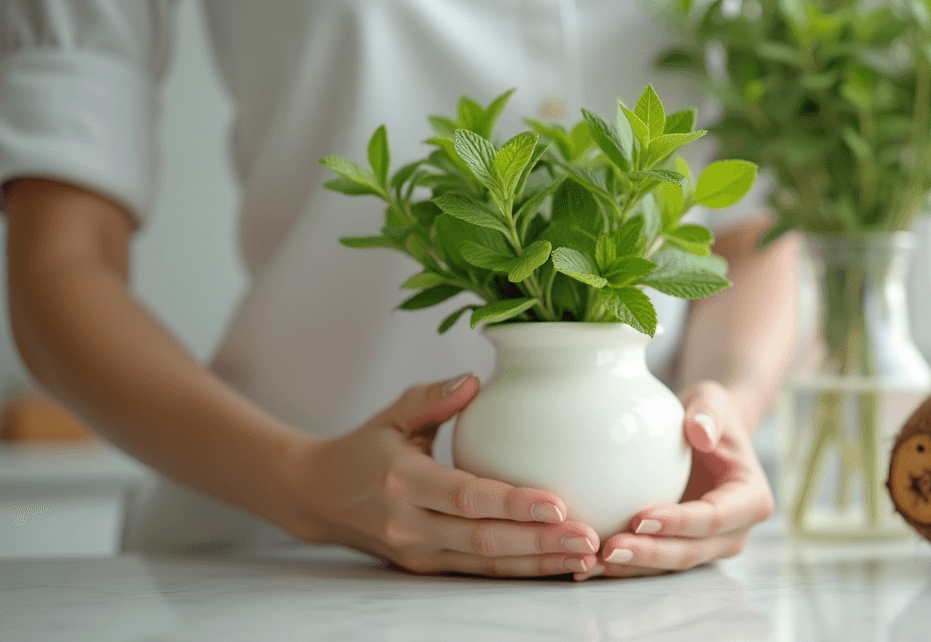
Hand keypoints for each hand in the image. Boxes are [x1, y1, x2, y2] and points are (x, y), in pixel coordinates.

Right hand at [283, 373, 599, 576]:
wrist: (320, 496)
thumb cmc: (367, 447)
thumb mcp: (393, 413)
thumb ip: (433, 398)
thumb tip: (472, 381)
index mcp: (402, 480)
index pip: (465, 496)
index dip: (513, 503)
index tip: (558, 503)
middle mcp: (409, 523)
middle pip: (483, 540)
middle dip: (540, 542)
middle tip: (588, 538)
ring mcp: (418, 552)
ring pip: (486, 564)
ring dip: (539, 563)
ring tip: (584, 557)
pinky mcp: (426, 567)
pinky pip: (480, 572)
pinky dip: (521, 571)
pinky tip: (558, 566)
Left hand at [578, 380, 773, 578]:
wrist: (705, 433)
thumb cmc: (709, 415)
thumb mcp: (712, 402)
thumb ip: (709, 414)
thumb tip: (699, 432)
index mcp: (751, 499)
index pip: (714, 517)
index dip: (678, 522)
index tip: (640, 517)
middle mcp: (736, 532)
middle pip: (692, 551)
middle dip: (651, 554)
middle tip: (609, 547)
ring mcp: (711, 547)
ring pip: (672, 565)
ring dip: (634, 566)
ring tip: (595, 561)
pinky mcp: (686, 550)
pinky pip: (657, 564)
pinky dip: (627, 565)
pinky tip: (593, 564)